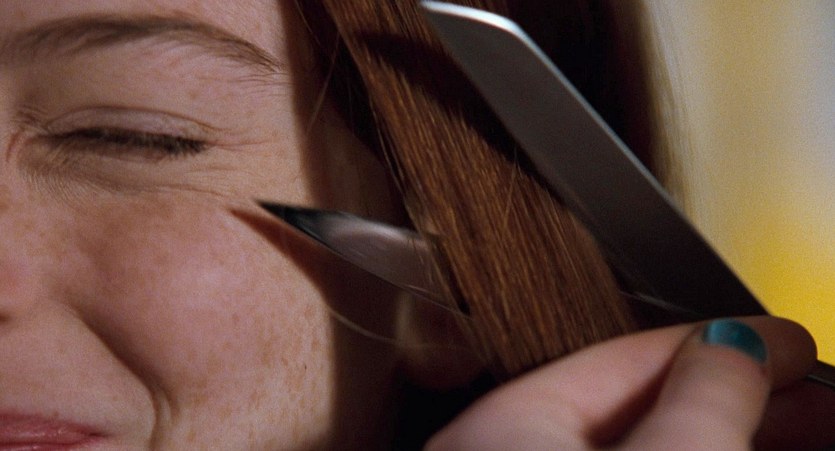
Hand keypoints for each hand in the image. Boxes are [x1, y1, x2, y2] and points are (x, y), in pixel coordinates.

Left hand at [426, 317, 834, 449]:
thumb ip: (698, 404)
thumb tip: (738, 345)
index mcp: (500, 434)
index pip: (617, 360)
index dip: (713, 341)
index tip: (790, 342)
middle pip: (641, 409)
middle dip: (736, 395)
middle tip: (813, 393)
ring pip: (654, 450)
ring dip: (734, 437)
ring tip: (808, 432)